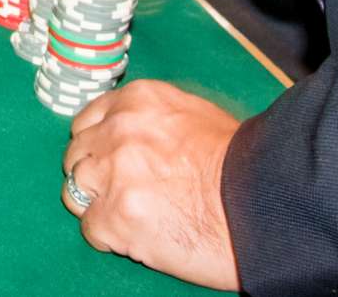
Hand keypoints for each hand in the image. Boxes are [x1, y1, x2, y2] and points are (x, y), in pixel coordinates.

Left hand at [61, 82, 241, 289]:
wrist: (261, 202)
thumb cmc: (242, 163)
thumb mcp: (197, 116)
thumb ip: (155, 121)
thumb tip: (138, 133)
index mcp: (136, 101)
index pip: (88, 121)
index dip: (97, 145)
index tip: (108, 160)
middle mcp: (117, 132)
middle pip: (77, 156)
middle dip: (94, 174)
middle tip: (120, 192)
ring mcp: (111, 175)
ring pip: (75, 191)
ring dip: (98, 205)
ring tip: (130, 216)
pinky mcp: (113, 218)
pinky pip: (91, 228)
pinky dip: (109, 236)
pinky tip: (137, 236)